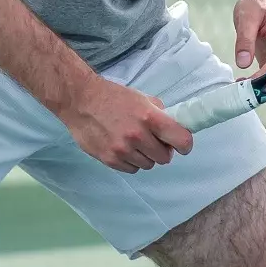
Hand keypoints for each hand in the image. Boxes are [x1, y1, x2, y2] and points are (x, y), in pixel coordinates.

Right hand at [58, 76, 194, 173]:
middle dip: (162, 150)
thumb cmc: (113, 97)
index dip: (185, 144)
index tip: (181, 145)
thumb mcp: (141, 97)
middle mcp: (138, 136)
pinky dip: (131, 161)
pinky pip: (132, 169)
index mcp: (149, 117)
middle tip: (153, 141)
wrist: (80, 101)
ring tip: (135, 143)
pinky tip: (124, 148)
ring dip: (146, 156)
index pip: (181, 139)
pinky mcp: (110, 160)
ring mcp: (123, 150)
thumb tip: (174, 128)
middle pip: (164, 157)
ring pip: (148, 165)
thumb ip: (159, 113)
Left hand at [234, 0, 265, 89]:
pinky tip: (243, 82)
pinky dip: (260, 83)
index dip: (264, 76)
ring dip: (261, 87)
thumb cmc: (255, 3)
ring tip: (238, 86)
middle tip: (239, 90)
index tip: (246, 84)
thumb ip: (244, 39)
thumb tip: (243, 64)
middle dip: (263, 87)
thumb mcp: (246, 16)